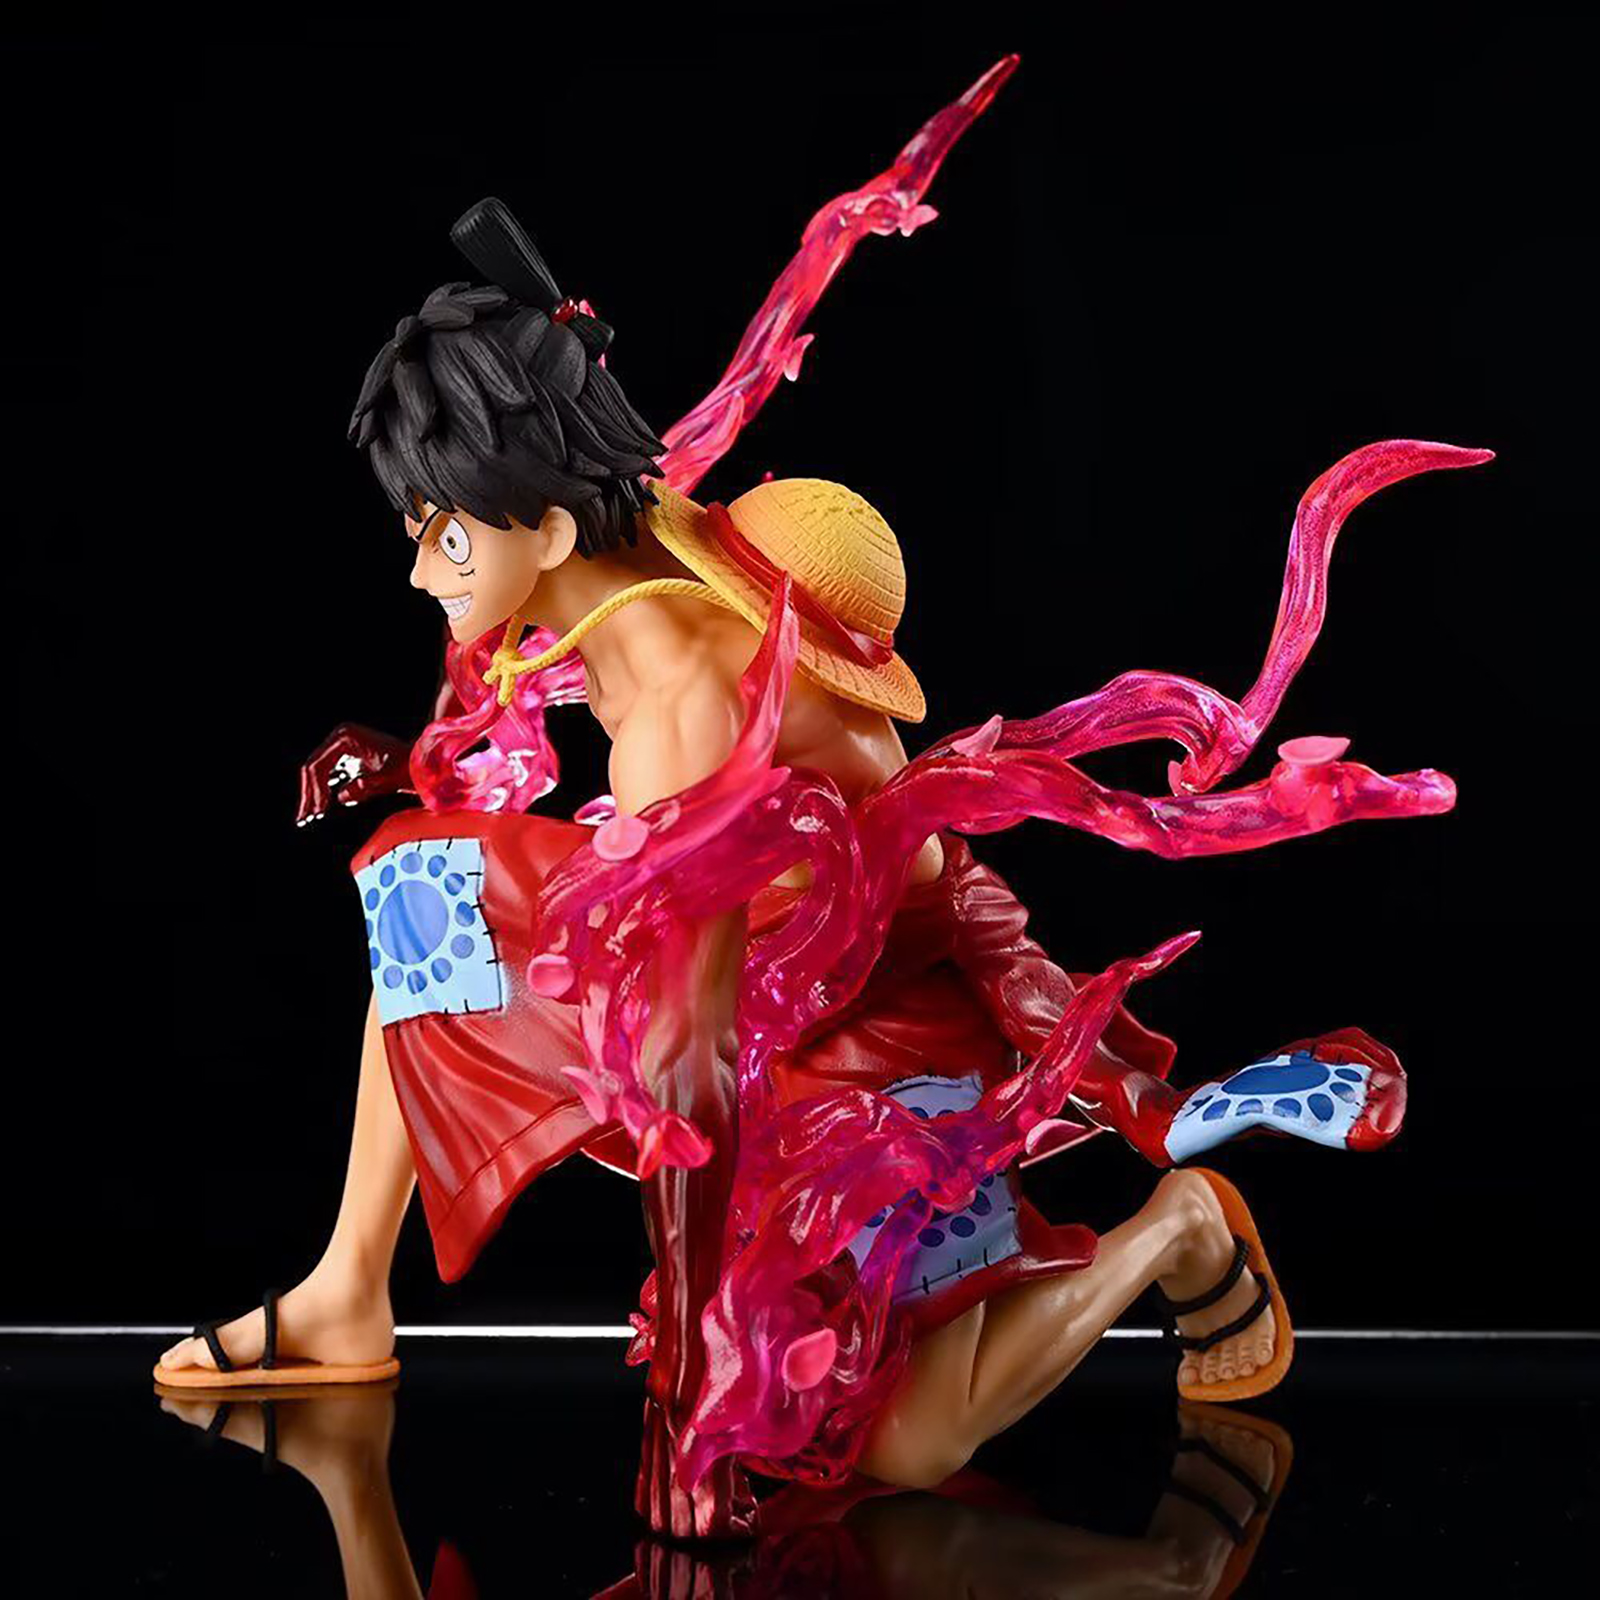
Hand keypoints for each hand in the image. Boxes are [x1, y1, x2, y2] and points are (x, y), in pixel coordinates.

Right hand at [296, 723, 410, 825]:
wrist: (424, 764)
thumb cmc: (409, 767)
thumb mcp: (390, 778)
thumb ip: (367, 786)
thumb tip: (342, 796)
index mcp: (345, 736)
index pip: (317, 765)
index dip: (313, 790)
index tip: (315, 812)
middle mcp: (340, 737)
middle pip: (313, 769)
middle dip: (310, 795)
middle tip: (305, 819)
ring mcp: (343, 747)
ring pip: (319, 774)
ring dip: (314, 797)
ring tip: (309, 818)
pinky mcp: (348, 758)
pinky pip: (329, 776)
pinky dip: (325, 793)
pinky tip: (322, 810)